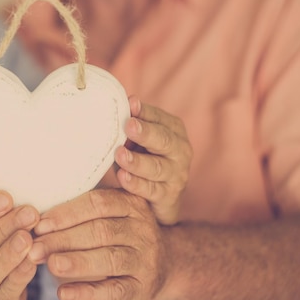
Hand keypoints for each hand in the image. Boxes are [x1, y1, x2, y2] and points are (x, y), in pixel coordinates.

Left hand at [28, 188, 167, 299]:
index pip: (97, 203)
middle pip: (100, 231)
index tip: (40, 224)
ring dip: (76, 262)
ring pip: (108, 259)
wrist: (166, 264)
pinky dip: (87, 293)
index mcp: (131, 204)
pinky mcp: (142, 288)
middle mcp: (142, 229)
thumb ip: (83, 210)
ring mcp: (144, 260)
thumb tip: (36, 216)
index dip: (67, 213)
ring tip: (50, 264)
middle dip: (63, 239)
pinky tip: (64, 293)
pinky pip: (113, 290)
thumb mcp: (113, 214)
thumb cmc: (123, 234)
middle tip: (35, 247)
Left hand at [114, 96, 192, 224]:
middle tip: (129, 126)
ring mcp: (176, 175)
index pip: (160, 118)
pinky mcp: (168, 196)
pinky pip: (151, 189)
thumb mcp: (140, 139)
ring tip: (120, 154)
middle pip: (164, 140)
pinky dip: (136, 184)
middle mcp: (180, 151)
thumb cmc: (146, 158)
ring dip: (137, 161)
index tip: (129, 104)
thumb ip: (135, 122)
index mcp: (174, 131)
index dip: (145, 111)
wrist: (159, 198)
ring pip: (157, 167)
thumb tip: (127, 102)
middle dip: (146, 133)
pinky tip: (123, 177)